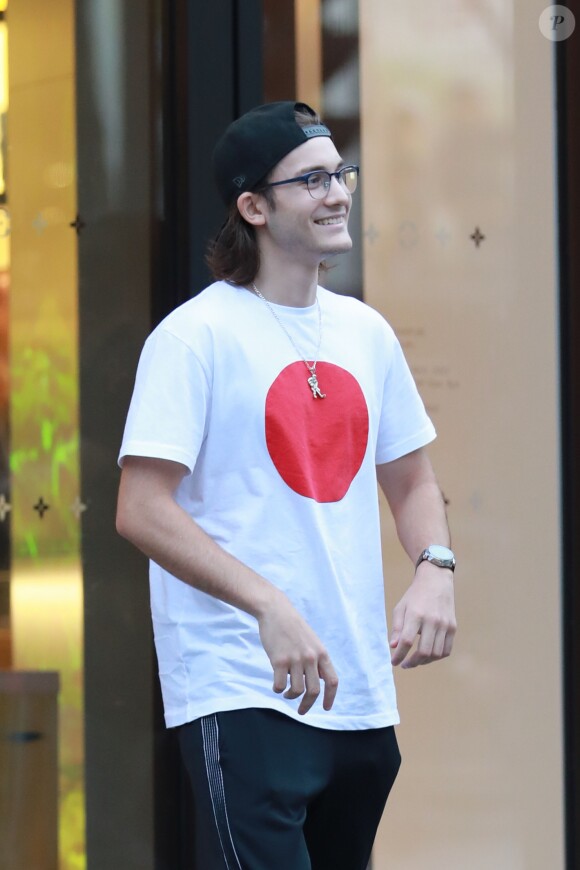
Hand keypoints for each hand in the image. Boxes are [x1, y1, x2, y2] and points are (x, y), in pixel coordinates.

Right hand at [258, 593, 338, 714]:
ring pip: (297, 690)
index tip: (326, 708)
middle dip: (307, 705)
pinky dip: (278, 689)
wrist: (276, 610)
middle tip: (301, 711)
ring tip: (286, 693)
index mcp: (321, 653)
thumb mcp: (311, 641)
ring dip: (290, 696)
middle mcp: (311, 658)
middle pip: (314, 691)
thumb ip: (315, 660)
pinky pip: (280, 685)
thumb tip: (315, 683)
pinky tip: (276, 685)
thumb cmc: (293, 626)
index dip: (330, 698)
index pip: (332, 681)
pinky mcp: (279, 660)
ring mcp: (295, 659)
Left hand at [390, 563, 455, 668]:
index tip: (393, 662)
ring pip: (436, 653)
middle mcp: (432, 620)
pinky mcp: (453, 627)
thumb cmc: (415, 596)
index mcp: (416, 614)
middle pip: (424, 651)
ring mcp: (444, 624)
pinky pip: (446, 649)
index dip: (399, 655)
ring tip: (415, 660)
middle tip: (405, 664)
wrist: (436, 580)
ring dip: (424, 662)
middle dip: (412, 662)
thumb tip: (393, 647)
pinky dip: (437, 657)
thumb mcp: (401, 607)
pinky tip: (428, 656)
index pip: (407, 641)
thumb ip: (397, 628)